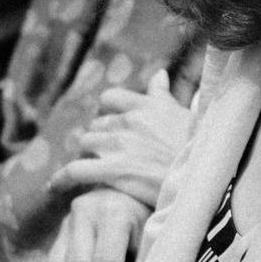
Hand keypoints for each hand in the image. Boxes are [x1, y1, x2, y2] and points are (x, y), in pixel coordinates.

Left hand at [57, 70, 190, 210]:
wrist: (205, 179)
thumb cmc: (200, 148)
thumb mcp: (183, 115)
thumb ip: (163, 95)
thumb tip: (159, 74)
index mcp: (145, 106)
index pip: (110, 99)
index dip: (108, 114)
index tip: (111, 126)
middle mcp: (128, 121)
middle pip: (96, 126)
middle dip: (99, 140)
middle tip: (106, 156)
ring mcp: (119, 145)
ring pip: (86, 145)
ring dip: (88, 157)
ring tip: (93, 171)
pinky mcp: (114, 171)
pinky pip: (75, 170)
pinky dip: (62, 178)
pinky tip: (54, 186)